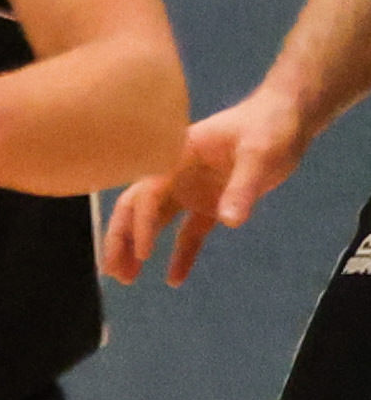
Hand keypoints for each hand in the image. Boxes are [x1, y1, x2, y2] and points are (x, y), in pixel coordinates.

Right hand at [104, 89, 309, 285]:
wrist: (286, 120)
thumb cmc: (269, 127)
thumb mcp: (259, 153)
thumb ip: (243, 186)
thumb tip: (230, 221)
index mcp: (176, 155)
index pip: (149, 192)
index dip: (143, 223)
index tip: (143, 254)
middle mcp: (174, 174)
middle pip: (137, 208)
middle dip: (122, 238)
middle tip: (114, 271)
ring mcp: (189, 190)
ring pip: (155, 222)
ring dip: (139, 248)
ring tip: (126, 279)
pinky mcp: (207, 204)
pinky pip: (189, 233)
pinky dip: (181, 255)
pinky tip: (173, 280)